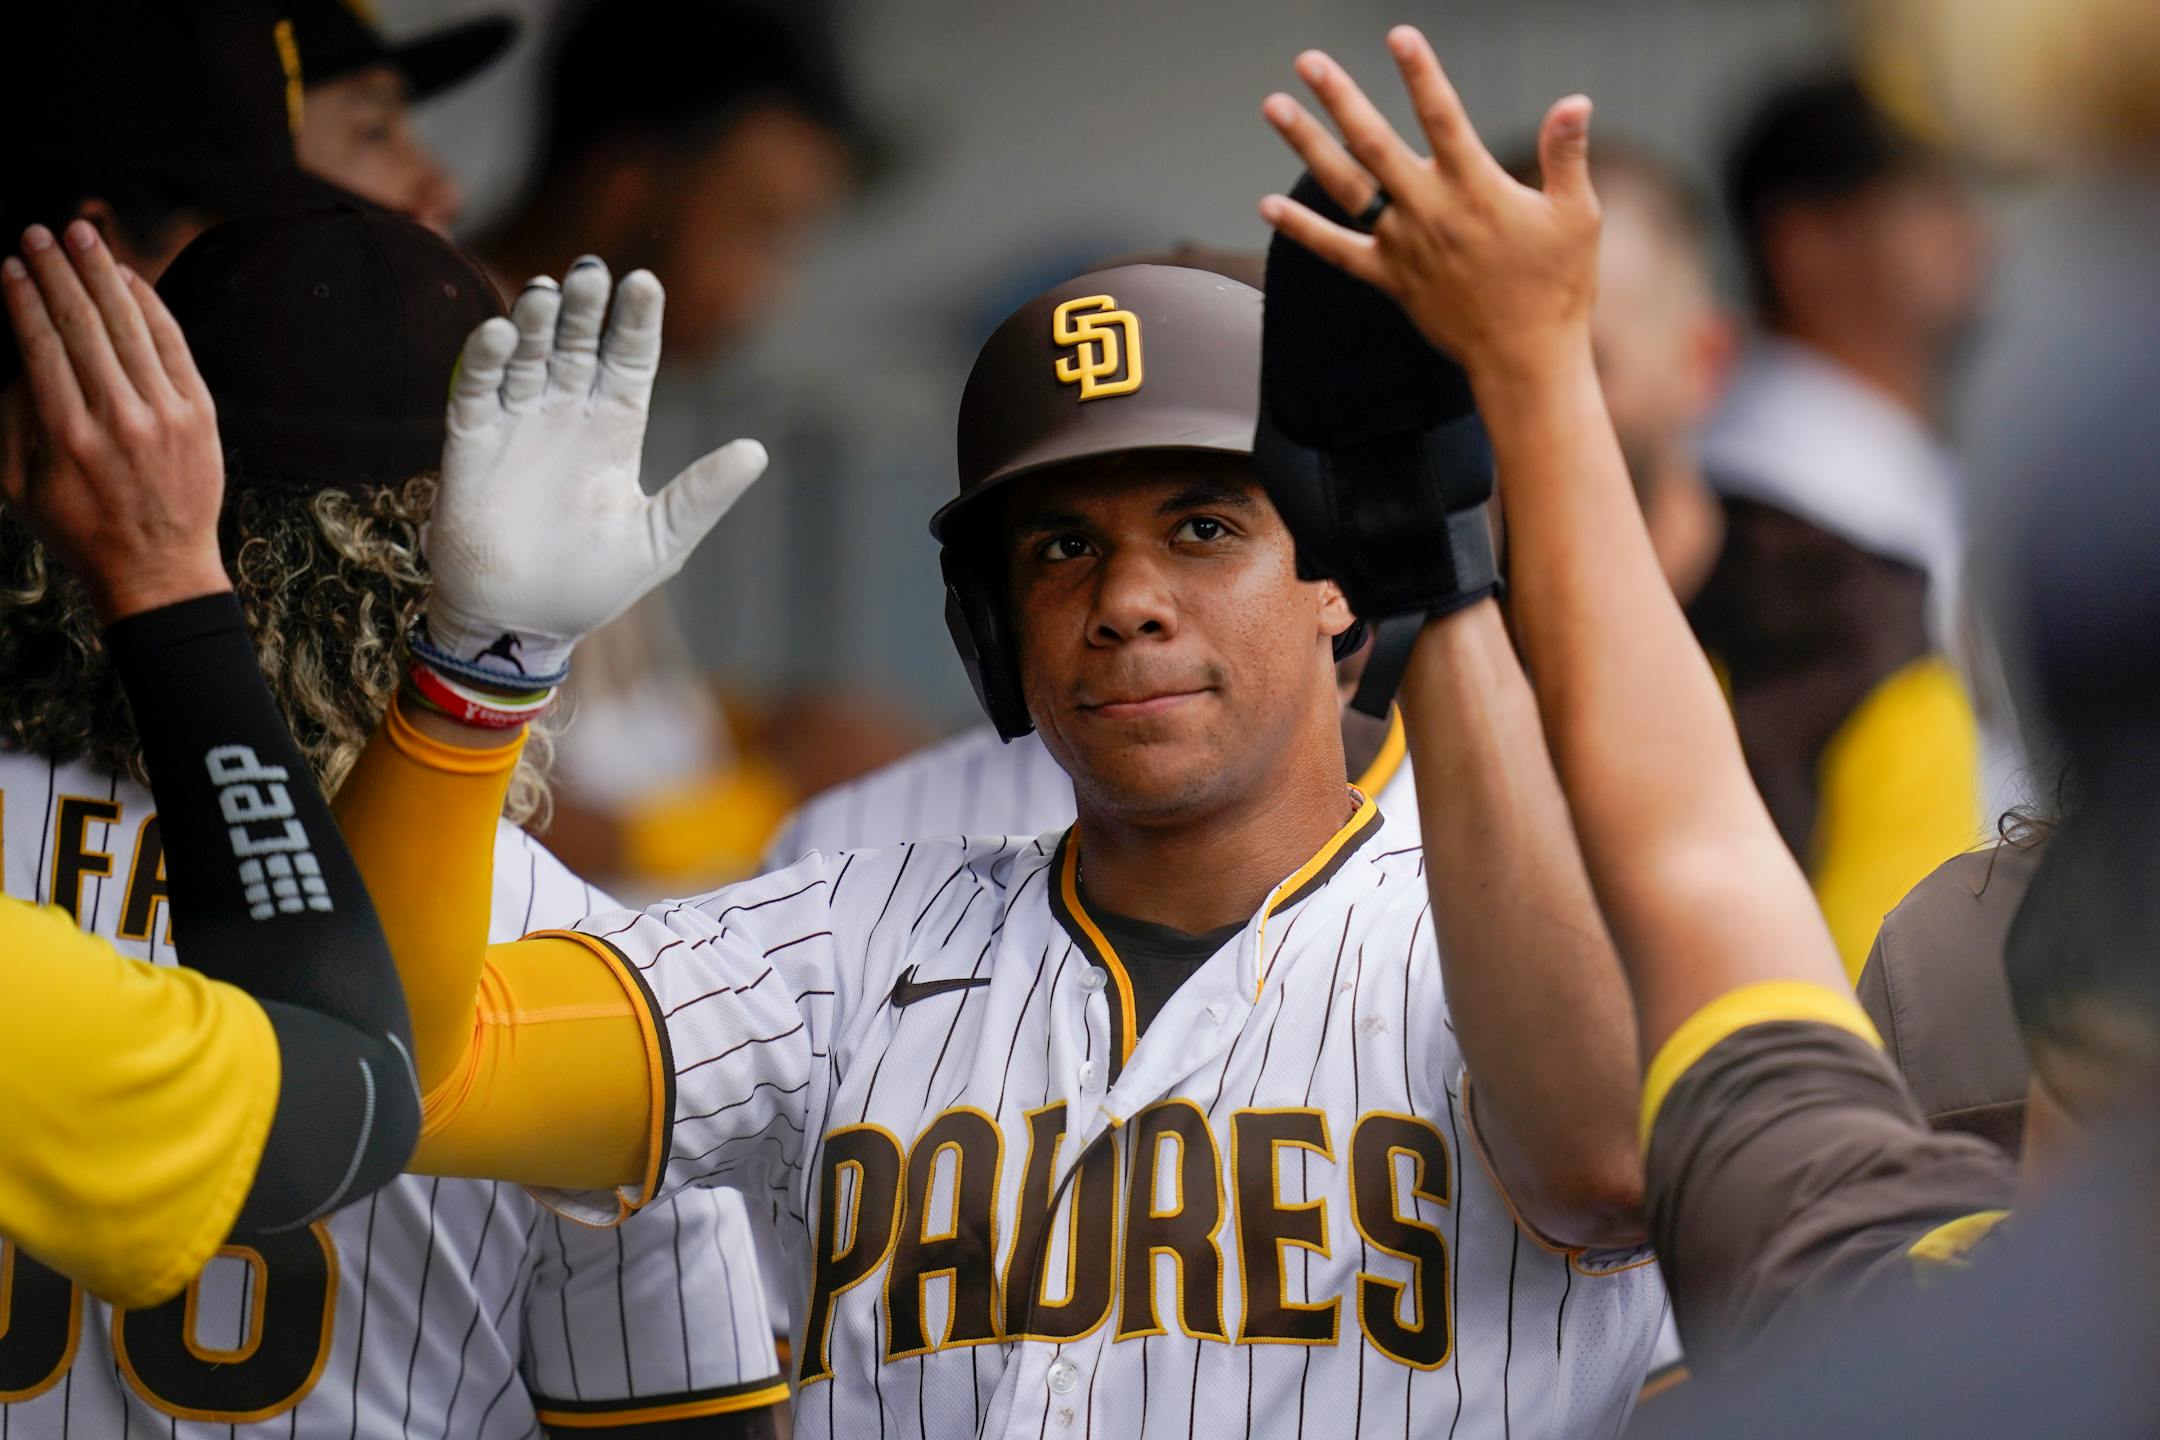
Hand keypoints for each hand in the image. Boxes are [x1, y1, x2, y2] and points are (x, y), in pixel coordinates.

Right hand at [1, 221, 227, 622]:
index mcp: (68, 436)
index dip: (25, 299)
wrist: (159, 568)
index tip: (11, 264)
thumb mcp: (20, 485)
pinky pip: (173, 345)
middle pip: (84, 326)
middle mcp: (120, 420)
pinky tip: (128, 276)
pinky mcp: (201, 415)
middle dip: (58, 271)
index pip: (41, 346)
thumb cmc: (81, 527)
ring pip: (130, 326)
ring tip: (81, 234)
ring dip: (103, 273)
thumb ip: (12, 418)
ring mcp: (166, 415)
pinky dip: (150, 305)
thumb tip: (20, 356)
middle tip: (39, 233)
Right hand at [422, 258, 766, 682]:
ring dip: (534, 320)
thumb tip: (757, 451)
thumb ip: (702, 494)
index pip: (629, 359)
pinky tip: (499, 333)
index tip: (645, 281)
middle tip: (592, 271)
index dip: (636, 321)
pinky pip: (476, 389)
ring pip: (526, 355)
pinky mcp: (470, 442)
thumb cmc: (593, 583)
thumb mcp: (660, 538)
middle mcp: (567, 415)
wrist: (520, 623)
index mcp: (616, 430)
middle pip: (577, 344)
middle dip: (584, 308)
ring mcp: (517, 424)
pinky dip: (485, 359)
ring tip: (546, 289)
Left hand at [1258, 27, 1599, 387]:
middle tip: (1308, 60)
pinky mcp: (1389, 279)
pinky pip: (1336, 251)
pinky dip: (1301, 229)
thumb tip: (1576, 101)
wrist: (1525, 359)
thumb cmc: (1558, 287)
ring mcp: (1403, 245)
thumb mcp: (1576, 216)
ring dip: (1306, 144)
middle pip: (1373, 143)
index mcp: (1476, 188)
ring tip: (1274, 107)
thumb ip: (1567, 155)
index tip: (1399, 35)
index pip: (1443, 116)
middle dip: (1339, 97)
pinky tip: (1266, 205)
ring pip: (1344, 186)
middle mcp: (1430, 211)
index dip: (1420, 73)